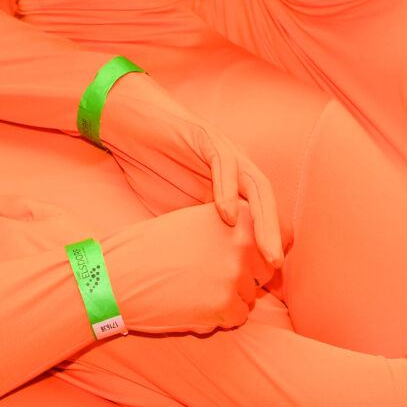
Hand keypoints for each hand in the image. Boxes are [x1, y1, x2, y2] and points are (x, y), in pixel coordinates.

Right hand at [99, 73, 283, 269]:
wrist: (132, 126)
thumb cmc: (154, 169)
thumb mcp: (178, 209)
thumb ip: (197, 230)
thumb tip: (206, 271)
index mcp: (232, 186)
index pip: (260, 216)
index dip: (266, 244)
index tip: (267, 281)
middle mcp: (236, 168)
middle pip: (266, 203)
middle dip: (273, 236)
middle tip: (274, 268)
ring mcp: (224, 151)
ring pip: (255, 184)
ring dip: (262, 218)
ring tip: (263, 249)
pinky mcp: (205, 138)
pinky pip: (224, 163)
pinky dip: (227, 189)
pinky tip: (225, 213)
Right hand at [101, 204, 270, 333]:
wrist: (116, 276)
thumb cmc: (154, 249)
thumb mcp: (198, 223)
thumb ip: (233, 231)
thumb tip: (268, 252)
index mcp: (240, 216)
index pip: (268, 245)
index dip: (245, 256)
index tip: (218, 258)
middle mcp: (243, 241)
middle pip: (262, 273)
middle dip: (239, 279)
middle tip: (201, 275)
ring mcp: (235, 274)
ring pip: (248, 298)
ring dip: (226, 299)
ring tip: (190, 288)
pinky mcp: (224, 305)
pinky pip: (237, 318)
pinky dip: (217, 318)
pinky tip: (189, 305)